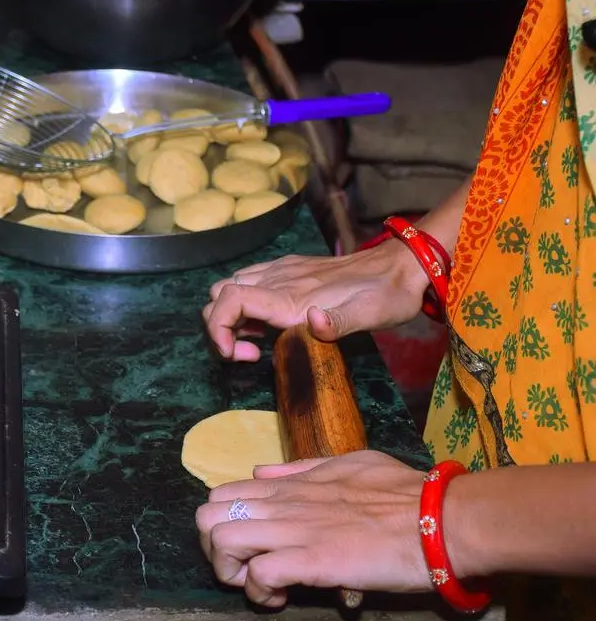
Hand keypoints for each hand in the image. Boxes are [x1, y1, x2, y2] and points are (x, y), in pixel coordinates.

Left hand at [194, 451, 432, 607]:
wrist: (444, 518)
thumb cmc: (406, 494)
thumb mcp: (347, 464)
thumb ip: (302, 469)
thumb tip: (262, 472)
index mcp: (291, 484)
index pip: (221, 493)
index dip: (221, 523)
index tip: (246, 545)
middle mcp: (285, 503)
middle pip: (206, 516)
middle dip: (214, 549)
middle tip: (243, 568)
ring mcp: (296, 530)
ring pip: (222, 541)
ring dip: (231, 571)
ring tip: (259, 584)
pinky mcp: (313, 560)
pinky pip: (259, 574)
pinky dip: (259, 591)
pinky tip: (279, 598)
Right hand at [202, 240, 428, 360]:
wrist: (402, 264)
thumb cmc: (388, 295)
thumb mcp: (372, 314)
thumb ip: (340, 322)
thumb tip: (312, 322)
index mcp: (291, 295)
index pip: (229, 300)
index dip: (217, 328)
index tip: (234, 355)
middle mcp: (278, 279)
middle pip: (218, 295)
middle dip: (220, 328)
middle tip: (250, 355)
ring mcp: (281, 272)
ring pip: (228, 287)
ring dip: (230, 318)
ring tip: (256, 344)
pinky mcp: (288, 270)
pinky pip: (247, 282)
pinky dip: (243, 306)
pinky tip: (268, 325)